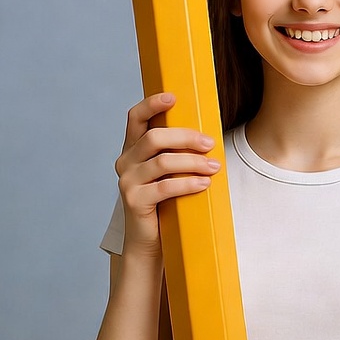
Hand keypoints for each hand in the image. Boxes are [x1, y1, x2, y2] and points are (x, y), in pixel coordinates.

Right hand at [114, 93, 220, 257]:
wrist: (150, 242)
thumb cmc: (165, 203)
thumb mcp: (168, 173)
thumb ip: (176, 154)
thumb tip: (208, 137)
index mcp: (132, 150)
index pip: (135, 118)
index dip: (151, 104)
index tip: (173, 97)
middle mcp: (125, 162)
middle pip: (154, 138)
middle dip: (185, 137)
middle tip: (210, 144)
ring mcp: (127, 182)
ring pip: (162, 162)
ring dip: (192, 162)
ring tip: (214, 167)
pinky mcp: (134, 201)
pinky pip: (164, 187)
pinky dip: (188, 183)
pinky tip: (204, 184)